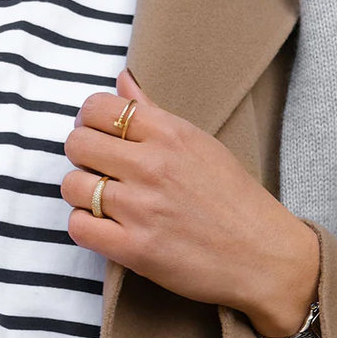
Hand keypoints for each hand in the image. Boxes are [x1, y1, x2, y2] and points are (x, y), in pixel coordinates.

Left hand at [61, 68, 319, 337]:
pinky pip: (80, 227)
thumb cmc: (235, 201)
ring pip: (73, 186)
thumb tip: (122, 81)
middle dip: (81, 158)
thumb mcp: (200, 144)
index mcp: (169, 133)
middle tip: (98, 174)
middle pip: (78, 144)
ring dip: (80, 195)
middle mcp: (151, 166)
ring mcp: (141, 208)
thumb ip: (154, 114)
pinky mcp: (135, 249)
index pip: (98, 109)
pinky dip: (84, 227)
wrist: (263, 256)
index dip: (89, 123)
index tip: (99, 139)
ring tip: (102, 204)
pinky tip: (104, 229)